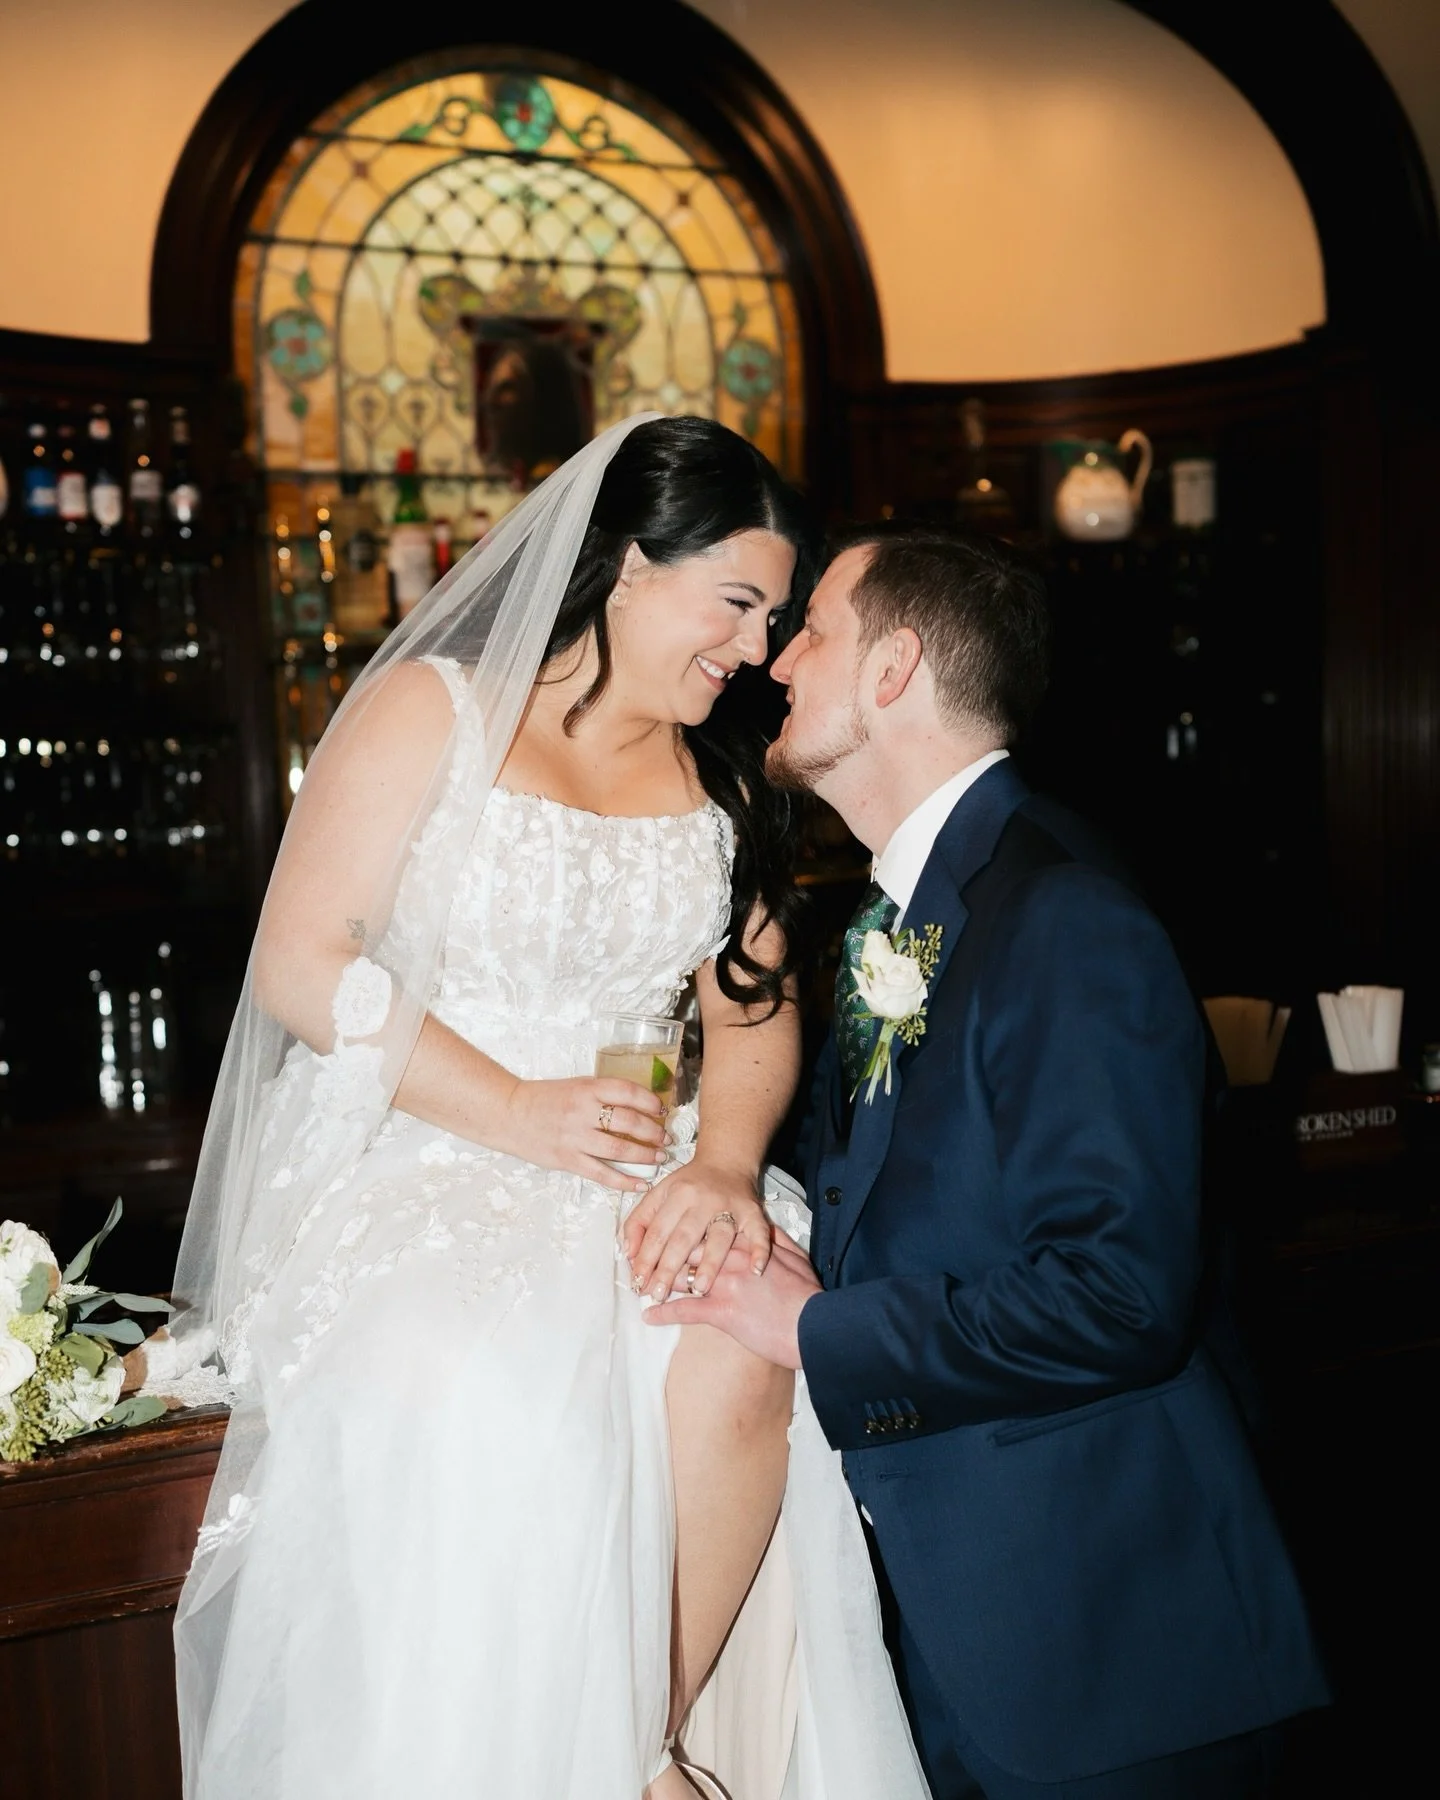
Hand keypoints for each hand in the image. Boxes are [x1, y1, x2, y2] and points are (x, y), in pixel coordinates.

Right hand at [491, 1076, 665, 1191]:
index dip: (650, 1101)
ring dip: (645, 1155)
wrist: (509, 1114)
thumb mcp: (576, 1086)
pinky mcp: (568, 1159)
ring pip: (619, 1148)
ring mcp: (575, 1137)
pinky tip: (640, 1183)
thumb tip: (638, 1106)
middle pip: (629, 1121)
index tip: (662, 1109)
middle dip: (653, 1131)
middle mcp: (582, 1112)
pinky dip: (624, 1180)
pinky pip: (602, 1173)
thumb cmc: (544, 1099)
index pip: (627, 1092)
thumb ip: (602, 1095)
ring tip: (659, 1158)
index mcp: (586, 1089)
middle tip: (666, 1138)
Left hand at [622, 1161, 770, 1301]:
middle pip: (683, 1237)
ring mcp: (730, 1206)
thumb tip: (628, 1254)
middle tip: (658, 1294)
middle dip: (669, 1268)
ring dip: (710, 1263)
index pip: (657, 1231)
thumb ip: (638, 1222)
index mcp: (677, 1194)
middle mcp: (703, 1200)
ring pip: (719, 1237)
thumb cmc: (689, 1185)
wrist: (727, 1161)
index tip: (638, 1283)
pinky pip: (759, 1232)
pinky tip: (756, 1270)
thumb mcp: (658, 1195)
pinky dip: (760, 1250)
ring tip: (699, 1288)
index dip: (645, 1258)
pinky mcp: (753, 1212)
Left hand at [642, 1229, 820, 1367]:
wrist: (815, 1325)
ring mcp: (723, 1284)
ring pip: (680, 1277)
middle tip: (645, 1260)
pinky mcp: (721, 1311)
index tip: (671, 1236)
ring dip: (658, 1282)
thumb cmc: (806, 1294)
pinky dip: (663, 1314)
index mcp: (745, 1243)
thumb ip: (774, 1240)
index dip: (685, 1234)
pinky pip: (684, 1311)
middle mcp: (730, 1258)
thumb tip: (763, 1230)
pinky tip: (649, 1315)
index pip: (706, 1231)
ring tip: (641, 1286)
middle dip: (664, 1255)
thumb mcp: (795, 1257)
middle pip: (687, 1250)